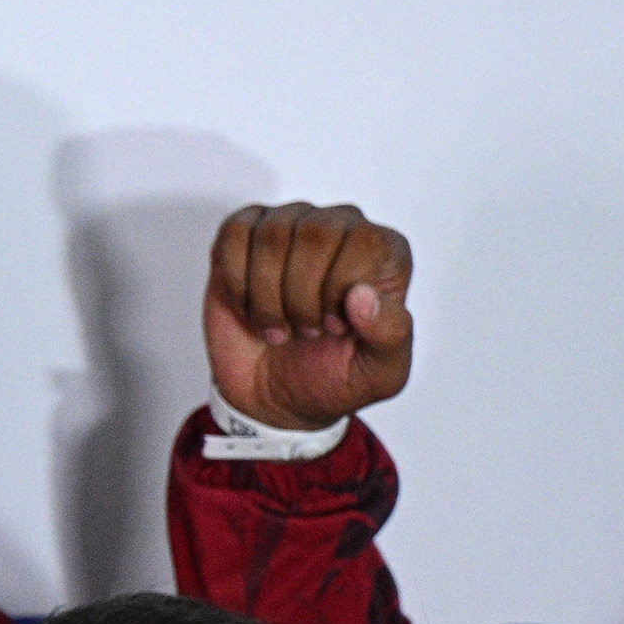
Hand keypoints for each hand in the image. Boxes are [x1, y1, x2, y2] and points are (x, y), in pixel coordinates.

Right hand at [203, 202, 413, 430]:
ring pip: (271, 236)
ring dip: (267, 298)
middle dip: (301, 298)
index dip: (339, 293)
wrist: (275, 399)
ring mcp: (290, 225)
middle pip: (315, 233)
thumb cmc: (332, 378)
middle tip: (305, 331)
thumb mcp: (379, 375)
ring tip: (279, 326)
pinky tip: (249, 307)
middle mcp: (340, 226)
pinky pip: (233, 235)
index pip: (363, 242)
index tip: (334, 328)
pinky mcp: (245, 234)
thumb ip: (390, 335)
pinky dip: (237, 284)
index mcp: (382, 251)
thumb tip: (363, 295)